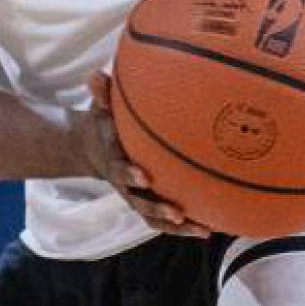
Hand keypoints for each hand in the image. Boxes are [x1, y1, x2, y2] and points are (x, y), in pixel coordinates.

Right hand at [74, 72, 209, 236]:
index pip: (120, 170)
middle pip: (139, 202)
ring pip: (154, 218)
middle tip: (177, 213)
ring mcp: (137, 197)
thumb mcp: (99, 109)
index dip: (130, 175)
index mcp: (113, 162)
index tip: (144, 176)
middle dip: (157, 208)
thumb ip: (100, 94)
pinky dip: (186, 226)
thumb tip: (95, 75)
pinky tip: (212, 228)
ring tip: (202, 230)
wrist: (93, 149)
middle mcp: (125, 185)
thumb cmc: (104, 124)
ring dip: (177, 227)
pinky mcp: (148, 202)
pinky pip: (166, 220)